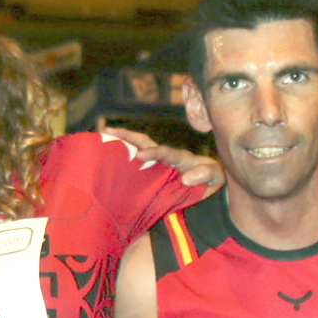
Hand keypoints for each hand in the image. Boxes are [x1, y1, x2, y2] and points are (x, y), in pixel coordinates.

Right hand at [103, 126, 222, 188]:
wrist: (212, 185)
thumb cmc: (213, 178)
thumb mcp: (217, 176)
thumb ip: (206, 174)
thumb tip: (186, 178)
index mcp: (180, 157)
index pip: (165, 152)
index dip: (153, 152)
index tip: (140, 155)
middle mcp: (166, 157)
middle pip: (144, 142)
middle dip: (127, 137)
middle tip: (108, 132)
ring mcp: (158, 165)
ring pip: (137, 150)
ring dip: (121, 146)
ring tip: (101, 141)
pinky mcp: (154, 174)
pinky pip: (137, 168)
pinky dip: (123, 164)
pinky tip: (108, 164)